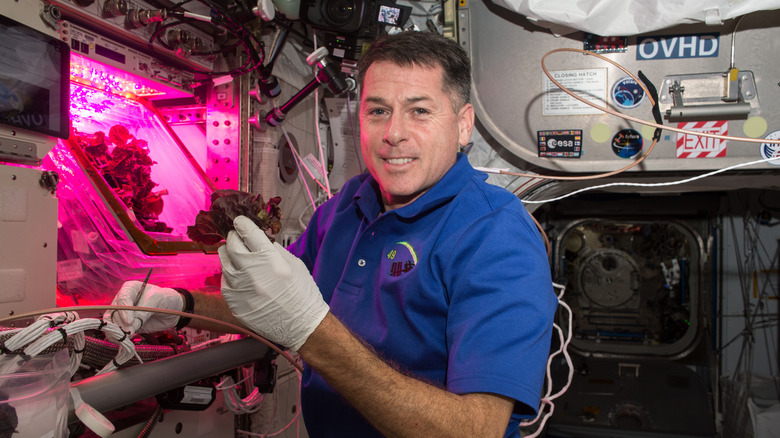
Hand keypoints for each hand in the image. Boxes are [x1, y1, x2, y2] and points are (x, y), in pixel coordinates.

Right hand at [103, 281, 183, 333]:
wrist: (171, 310)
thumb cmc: (164, 299)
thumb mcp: (156, 300)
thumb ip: (143, 312)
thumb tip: (128, 327)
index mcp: (129, 289)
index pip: (122, 298)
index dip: (124, 310)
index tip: (129, 321)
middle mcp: (122, 301)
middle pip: (113, 312)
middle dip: (119, 323)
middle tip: (129, 331)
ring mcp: (122, 314)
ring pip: (112, 323)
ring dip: (117, 332)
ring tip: (127, 336)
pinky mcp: (125, 326)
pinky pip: (117, 332)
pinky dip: (120, 337)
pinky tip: (126, 340)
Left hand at [219, 216, 328, 350]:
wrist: (301, 325)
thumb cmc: (302, 294)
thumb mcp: (294, 264)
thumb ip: (273, 249)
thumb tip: (258, 238)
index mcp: (269, 259)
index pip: (247, 232)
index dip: (242, 223)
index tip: (240, 221)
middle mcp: (251, 272)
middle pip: (232, 244)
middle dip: (234, 236)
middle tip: (236, 236)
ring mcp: (240, 288)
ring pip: (224, 261)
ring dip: (228, 253)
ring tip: (235, 254)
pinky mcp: (234, 302)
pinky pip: (224, 281)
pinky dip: (229, 274)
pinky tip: (238, 275)